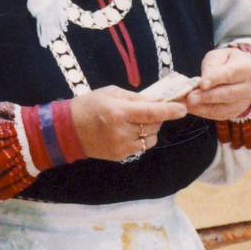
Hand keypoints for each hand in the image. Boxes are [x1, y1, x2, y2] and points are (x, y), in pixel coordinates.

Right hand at [70, 86, 186, 161]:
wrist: (67, 130)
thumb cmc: (89, 105)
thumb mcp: (111, 93)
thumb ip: (135, 98)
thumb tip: (157, 100)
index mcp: (119, 113)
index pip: (151, 112)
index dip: (169, 110)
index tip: (183, 109)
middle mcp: (122, 132)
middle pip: (154, 126)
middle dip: (157, 117)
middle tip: (149, 109)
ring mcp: (121, 147)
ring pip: (150, 139)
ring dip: (150, 129)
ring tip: (137, 121)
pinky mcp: (120, 156)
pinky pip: (141, 147)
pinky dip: (141, 138)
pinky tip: (129, 131)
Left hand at [183, 47, 250, 120]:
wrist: (244, 75)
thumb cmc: (229, 63)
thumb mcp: (221, 56)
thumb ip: (212, 66)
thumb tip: (203, 81)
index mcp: (247, 70)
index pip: (230, 75)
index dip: (215, 79)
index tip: (202, 84)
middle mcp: (248, 88)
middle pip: (227, 94)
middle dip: (207, 96)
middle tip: (190, 97)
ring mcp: (243, 103)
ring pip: (222, 108)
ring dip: (202, 107)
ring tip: (187, 104)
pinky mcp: (234, 113)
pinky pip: (218, 115)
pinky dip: (203, 112)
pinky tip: (191, 108)